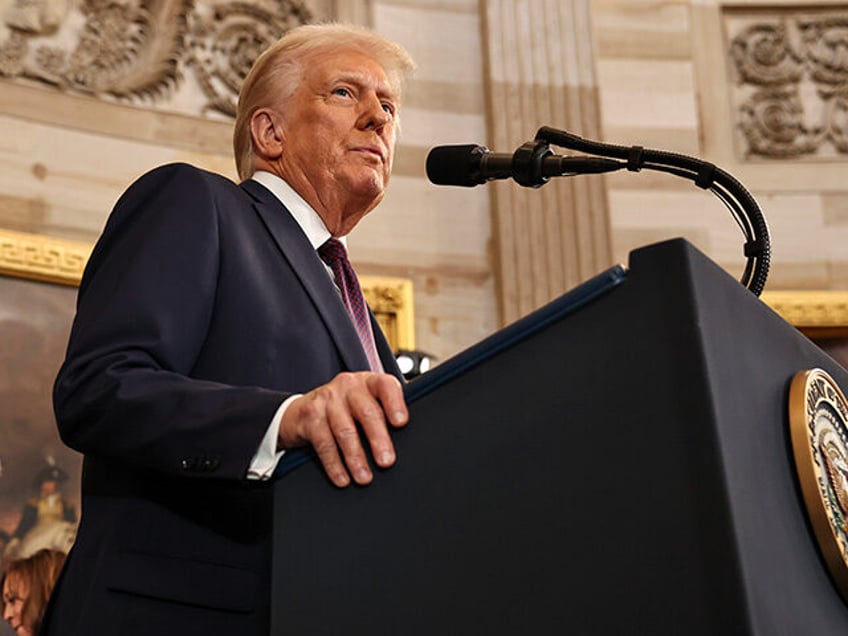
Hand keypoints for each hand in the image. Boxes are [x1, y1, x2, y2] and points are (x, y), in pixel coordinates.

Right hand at [278, 372, 407, 486]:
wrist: (302, 411)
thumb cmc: (345, 410)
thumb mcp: (365, 404)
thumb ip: (385, 413)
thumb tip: (409, 440)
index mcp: (368, 382)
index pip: (385, 385)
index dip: (395, 403)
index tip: (401, 423)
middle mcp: (348, 386)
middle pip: (367, 412)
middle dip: (378, 439)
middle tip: (386, 461)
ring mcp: (328, 399)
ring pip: (345, 430)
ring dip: (356, 457)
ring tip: (364, 477)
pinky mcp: (310, 415)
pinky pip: (324, 443)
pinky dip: (334, 464)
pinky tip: (342, 477)